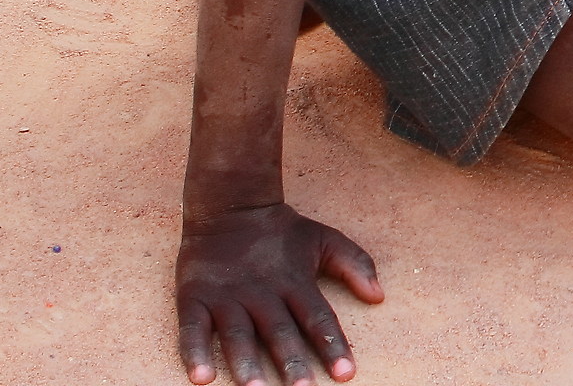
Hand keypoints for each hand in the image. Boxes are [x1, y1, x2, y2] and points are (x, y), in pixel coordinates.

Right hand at [176, 204, 382, 385]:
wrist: (230, 204)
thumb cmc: (281, 231)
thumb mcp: (324, 239)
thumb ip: (355, 264)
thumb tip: (380, 296)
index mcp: (295, 281)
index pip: (318, 318)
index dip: (332, 346)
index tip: (346, 374)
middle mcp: (262, 292)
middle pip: (279, 332)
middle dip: (292, 362)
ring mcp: (227, 296)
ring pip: (238, 335)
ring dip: (246, 363)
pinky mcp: (195, 298)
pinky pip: (192, 330)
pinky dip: (194, 353)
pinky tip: (201, 378)